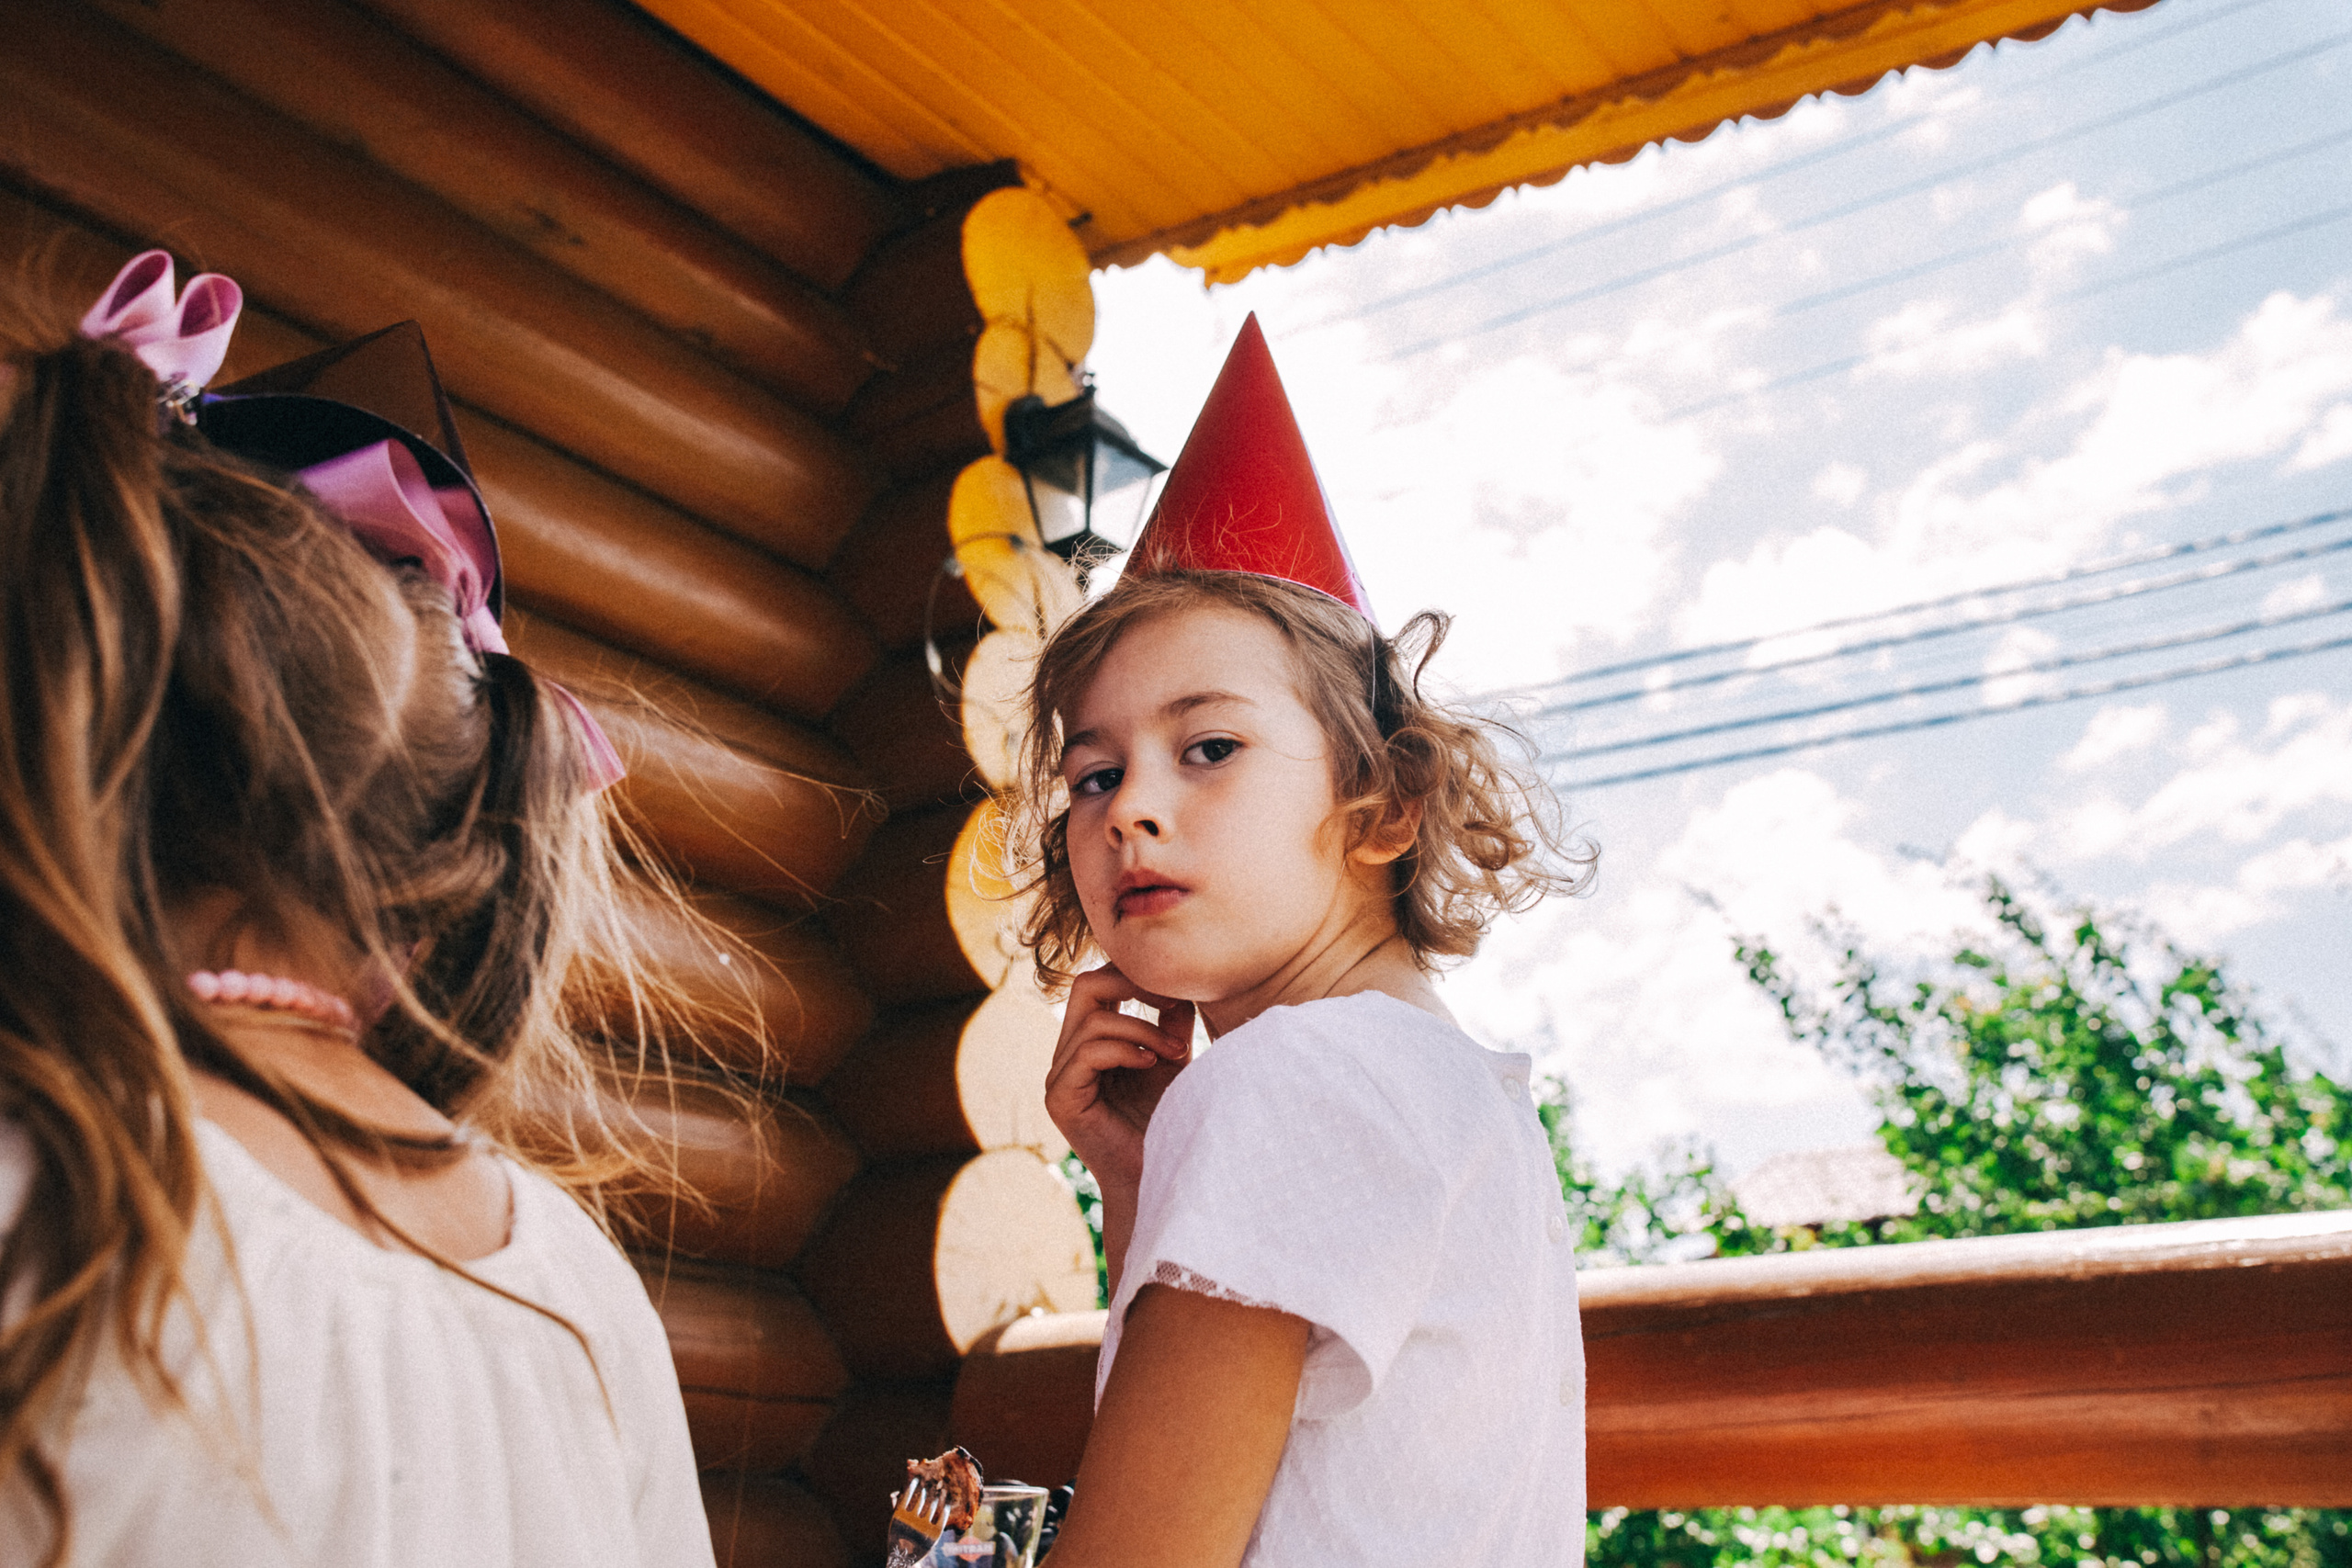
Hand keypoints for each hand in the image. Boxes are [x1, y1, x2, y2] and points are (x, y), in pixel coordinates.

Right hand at [1045, 965, 1195, 1194]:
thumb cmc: (1168, 1121)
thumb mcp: (1171, 1058)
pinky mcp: (1060, 1099)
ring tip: (1176, 1052)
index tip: (1178, 994)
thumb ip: (1169, 1020)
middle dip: (1132, 986)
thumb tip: (1176, 982)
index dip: (1135, 976)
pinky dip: (1126, 1050)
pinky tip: (1153, 1066)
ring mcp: (1058, 1078)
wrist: (1160, 1176)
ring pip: (1092, 1021)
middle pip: (1084, 987)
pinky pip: (1087, 1053)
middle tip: (1173, 1004)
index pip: (1098, 985)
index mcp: (1088, 1043)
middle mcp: (1067, 1056)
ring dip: (1143, 1030)